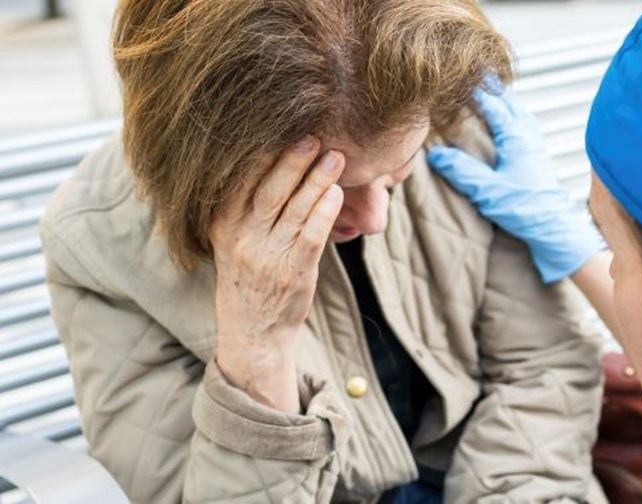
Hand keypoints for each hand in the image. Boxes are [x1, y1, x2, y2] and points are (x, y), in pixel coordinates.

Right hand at [209, 136, 344, 412]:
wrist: (252, 332)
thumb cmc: (247, 277)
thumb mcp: (230, 240)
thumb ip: (243, 206)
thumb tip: (268, 161)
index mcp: (223, 224)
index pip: (240, 180)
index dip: (260, 153)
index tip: (279, 126)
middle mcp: (242, 237)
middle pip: (269, 189)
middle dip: (291, 160)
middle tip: (313, 135)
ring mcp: (269, 255)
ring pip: (295, 209)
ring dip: (317, 179)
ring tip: (336, 156)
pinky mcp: (294, 271)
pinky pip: (311, 235)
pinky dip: (324, 211)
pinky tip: (336, 193)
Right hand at [427, 87, 603, 282]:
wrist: (554, 228)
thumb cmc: (524, 209)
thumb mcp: (486, 190)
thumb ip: (461, 170)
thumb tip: (436, 154)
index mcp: (515, 137)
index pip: (493, 104)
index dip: (477, 89)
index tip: (462, 75)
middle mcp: (528, 136)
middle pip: (510, 102)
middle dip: (493, 88)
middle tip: (478, 74)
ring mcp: (536, 146)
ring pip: (519, 113)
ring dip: (505, 101)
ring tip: (493, 94)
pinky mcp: (538, 159)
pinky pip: (524, 127)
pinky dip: (513, 117)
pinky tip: (509, 126)